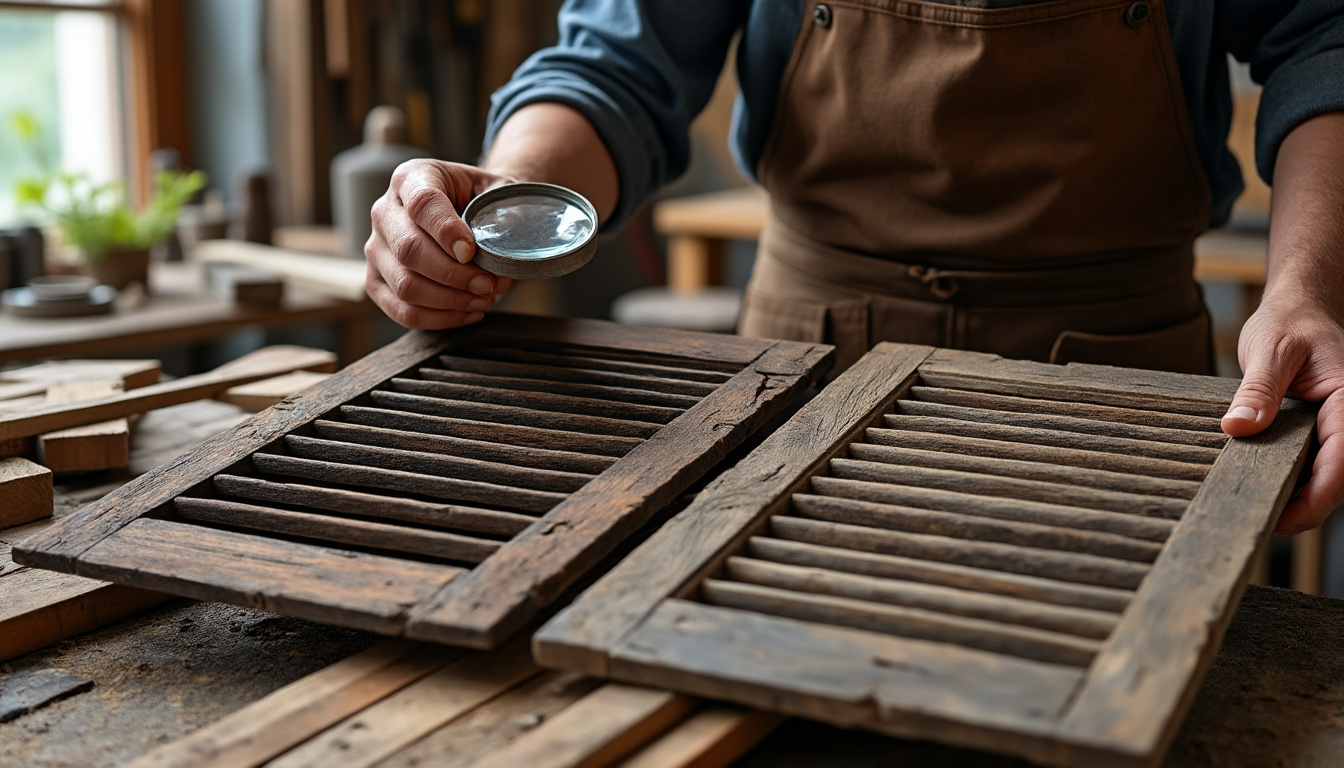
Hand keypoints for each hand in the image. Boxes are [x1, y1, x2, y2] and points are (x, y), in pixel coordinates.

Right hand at [365, 159, 515, 328]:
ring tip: (483, 298)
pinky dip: (439, 319)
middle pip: (408, 249)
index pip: (421, 203)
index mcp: (412, 178)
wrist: (468, 213)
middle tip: (487, 284)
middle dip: (453, 275)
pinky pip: (402, 311)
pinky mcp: (377, 281)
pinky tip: (469, 313)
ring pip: (405, 286)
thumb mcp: (497, 191)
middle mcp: (384, 211)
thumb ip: (503, 210)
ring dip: (450, 300)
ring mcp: (376, 249)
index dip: (446, 231)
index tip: (471, 252)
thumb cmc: (481, 201)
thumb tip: (504, 239)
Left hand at [1222, 293, 1343, 535]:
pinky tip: (1266, 489)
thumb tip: (1239, 428)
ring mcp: (1340, 427)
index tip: (1284, 520)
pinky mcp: (1325, 431)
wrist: (1300, 308)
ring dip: (1303, 498)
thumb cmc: (1289, 323)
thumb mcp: (1269, 350)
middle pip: (1339, 479)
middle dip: (1307, 508)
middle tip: (1263, 526)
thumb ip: (1258, 390)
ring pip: (1331, 476)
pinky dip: (1297, 481)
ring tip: (1261, 514)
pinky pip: (1318, 464)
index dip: (1316, 499)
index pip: (1342, 462)